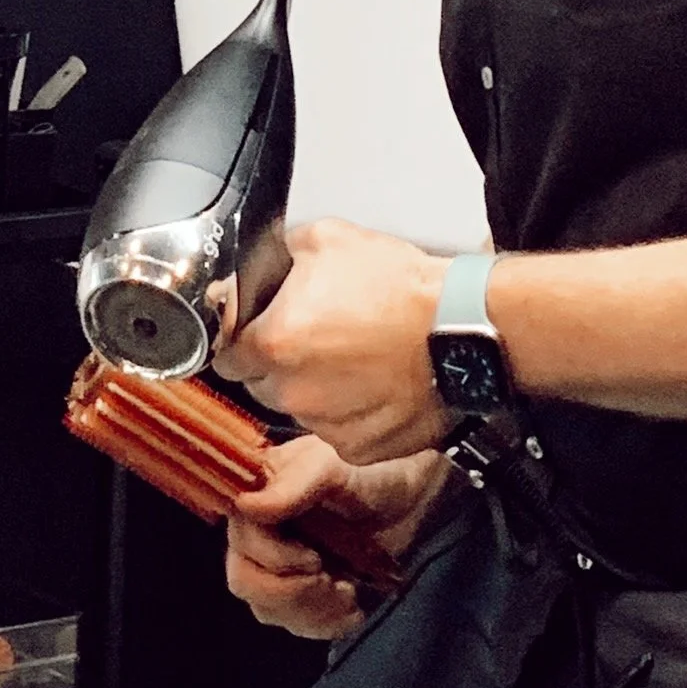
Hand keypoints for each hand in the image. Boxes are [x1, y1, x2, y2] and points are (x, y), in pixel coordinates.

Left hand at [218, 219, 451, 462]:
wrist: (460, 329)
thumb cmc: (399, 286)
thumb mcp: (325, 239)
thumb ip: (276, 254)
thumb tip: (257, 266)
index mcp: (273, 342)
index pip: (226, 355)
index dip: (240, 340)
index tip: (256, 332)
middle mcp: (293, 392)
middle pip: (262, 383)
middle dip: (278, 363)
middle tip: (315, 336)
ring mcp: (327, 425)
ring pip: (301, 408)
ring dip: (314, 388)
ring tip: (353, 357)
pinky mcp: (361, 448)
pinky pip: (338, 431)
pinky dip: (349, 413)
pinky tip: (372, 383)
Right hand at [224, 437, 446, 638]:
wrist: (408, 497)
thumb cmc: (372, 471)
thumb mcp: (338, 468)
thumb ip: (294, 485)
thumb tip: (244, 506)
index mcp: (259, 491)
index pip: (240, 537)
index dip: (272, 558)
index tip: (315, 560)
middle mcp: (258, 530)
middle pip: (244, 579)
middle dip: (291, 591)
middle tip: (332, 580)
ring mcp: (277, 565)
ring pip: (267, 608)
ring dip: (313, 609)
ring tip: (350, 591)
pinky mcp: (299, 592)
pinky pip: (295, 624)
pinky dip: (326, 623)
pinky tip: (353, 607)